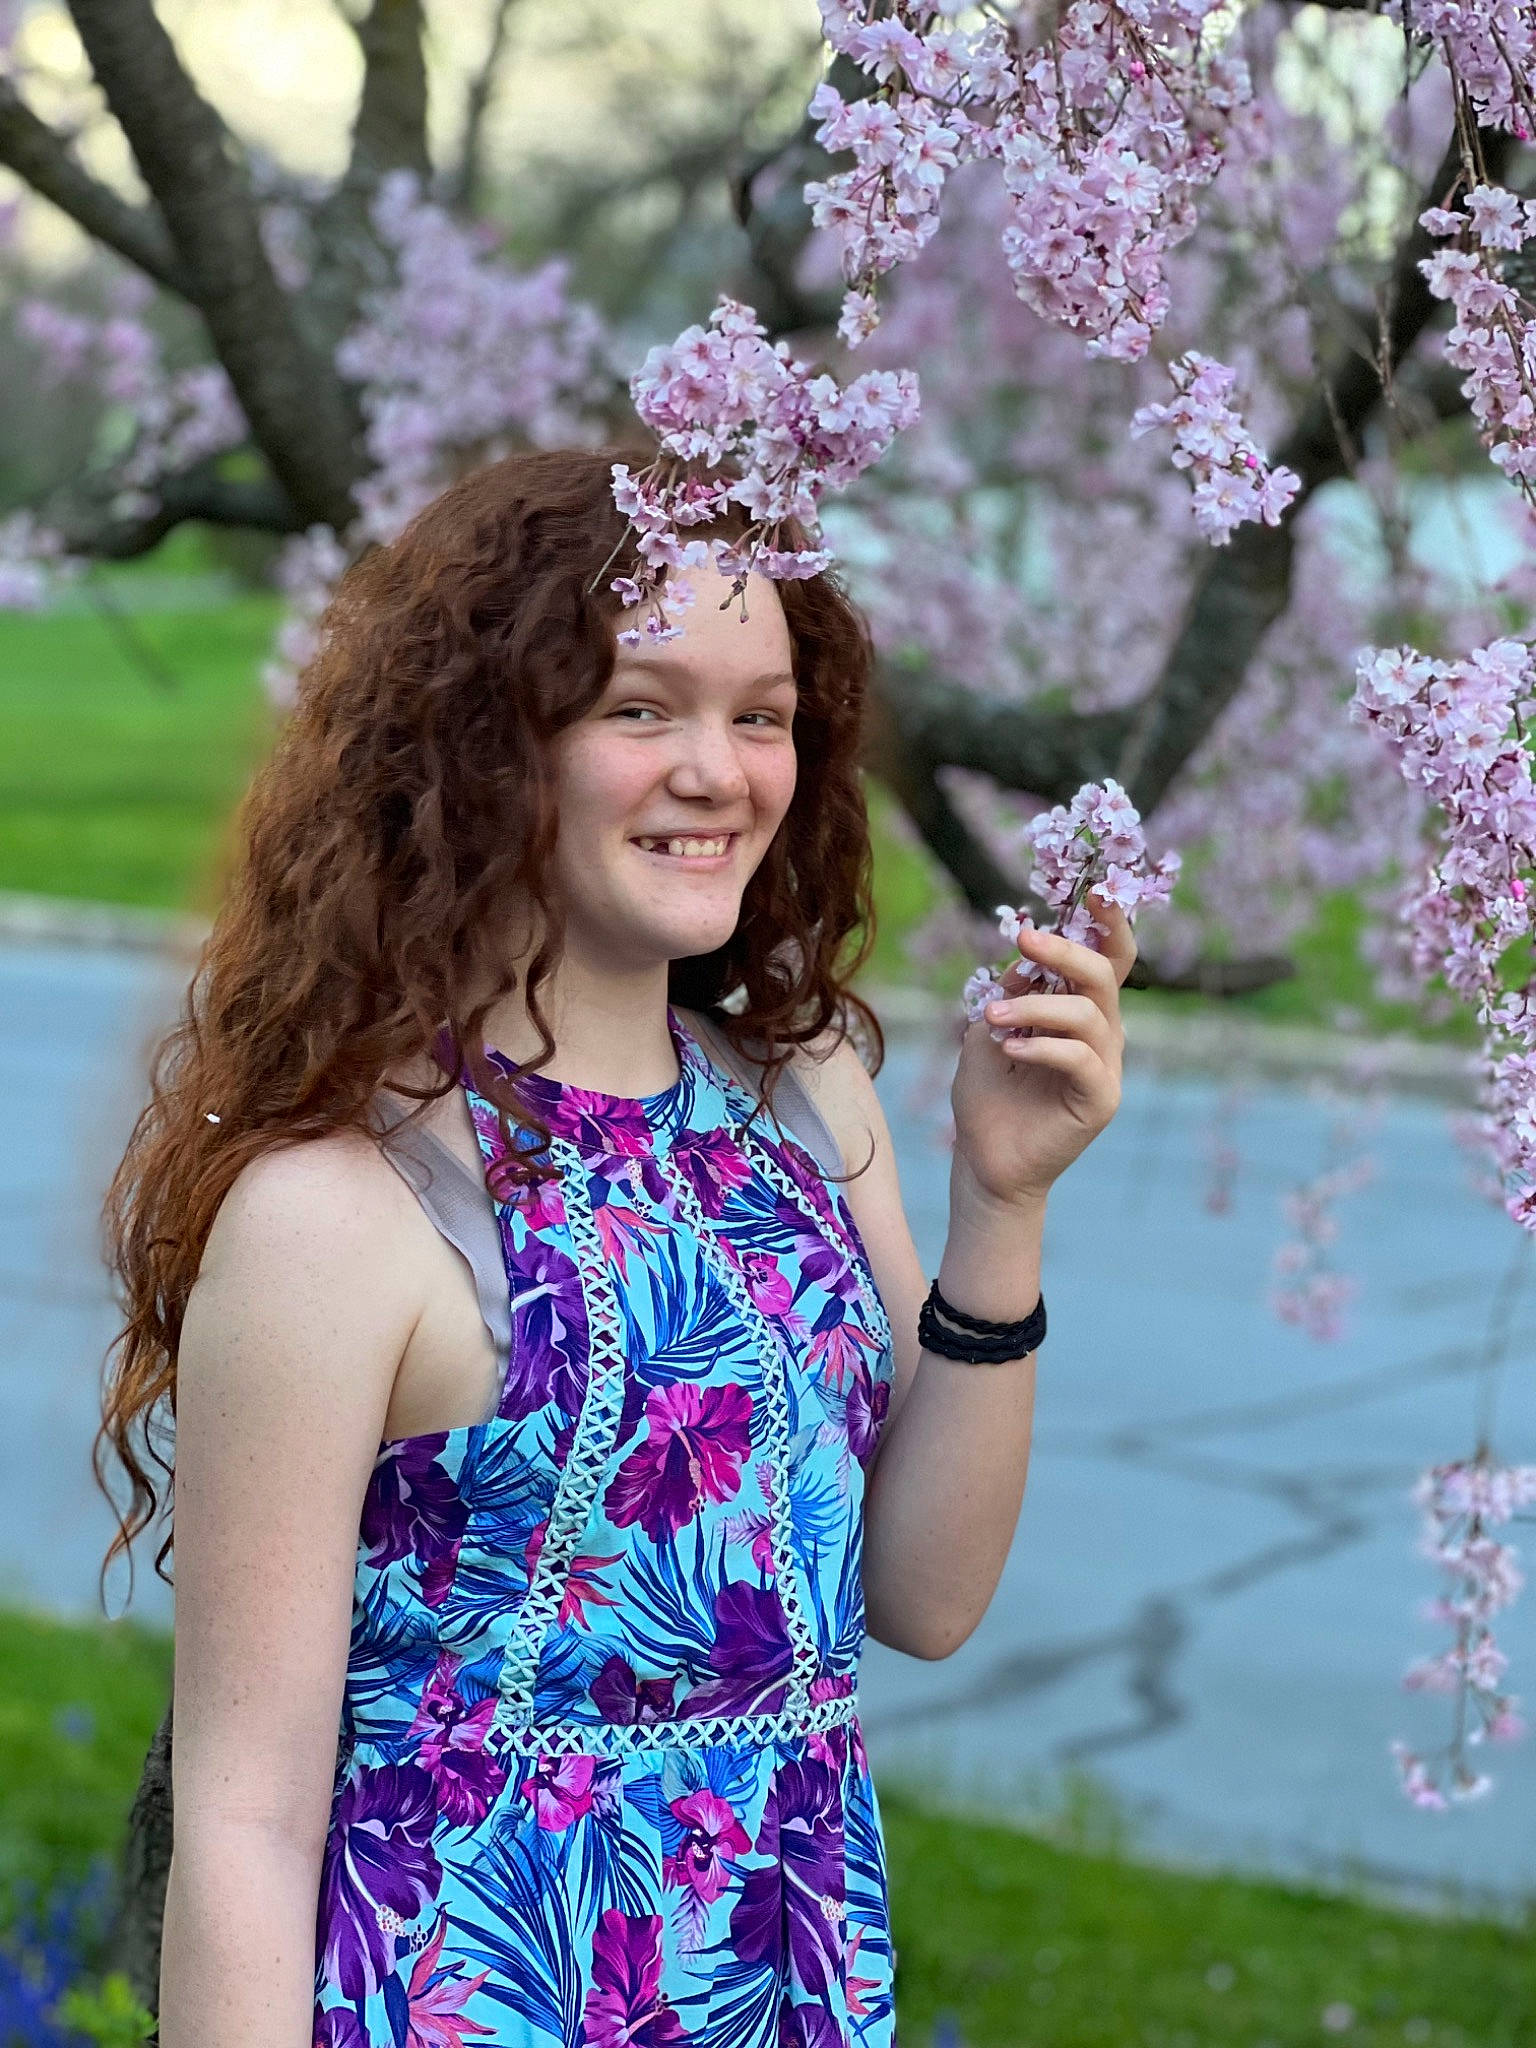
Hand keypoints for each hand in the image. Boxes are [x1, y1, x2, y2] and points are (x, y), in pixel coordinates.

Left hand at [951, 890, 1134, 1208]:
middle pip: (1103, 975)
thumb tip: (1024, 957)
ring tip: (990, 1019)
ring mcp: (1105, 1067)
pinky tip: (1010, 1049)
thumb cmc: (987, 1097)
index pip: (1108, 959)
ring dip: (1034, 1007)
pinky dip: (1042, 1046)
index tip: (1092, 894)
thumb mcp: (988, 1031)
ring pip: (1088, 1013)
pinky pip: (1080, 1058)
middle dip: (1066, 949)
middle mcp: (1101, 1033)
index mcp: (1079, 1011)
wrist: (985, 1162)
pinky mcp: (1100, 1099)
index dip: (1109, 925)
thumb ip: (1009, 994)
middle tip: (1024, 938)